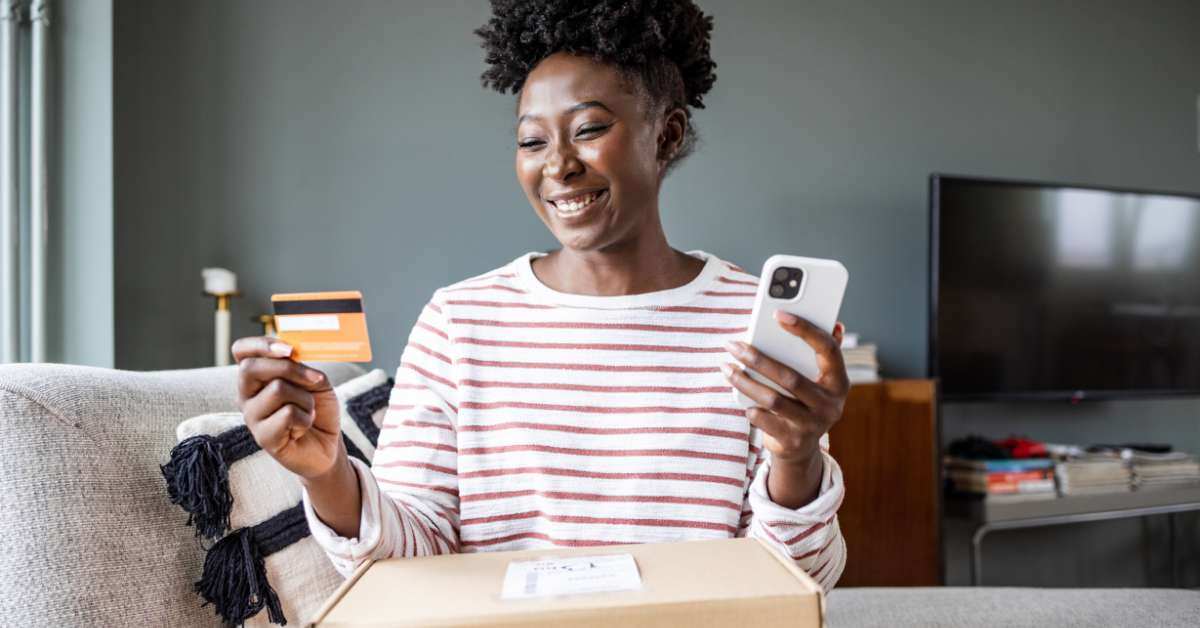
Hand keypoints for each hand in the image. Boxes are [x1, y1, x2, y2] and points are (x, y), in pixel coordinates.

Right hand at [233, 336, 343, 479]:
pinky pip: (288, 414)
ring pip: (277, 389)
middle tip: (315, 380)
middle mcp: (247, 395)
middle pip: (251, 367)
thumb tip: (292, 354)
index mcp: (256, 377)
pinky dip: (306, 418)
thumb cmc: (318, 409)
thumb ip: (302, 366)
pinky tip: (302, 428)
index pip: (242, 350)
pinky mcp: (262, 437)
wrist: (327, 444)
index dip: (261, 344)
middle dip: (289, 368)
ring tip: (308, 412)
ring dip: (306, 399)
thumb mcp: (315, 381)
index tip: (289, 349)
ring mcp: (251, 416)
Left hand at [723, 312, 849, 506]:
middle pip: (791, 377)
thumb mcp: (819, 379)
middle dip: (758, 359)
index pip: (828, 349)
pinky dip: (750, 407)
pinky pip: (765, 421)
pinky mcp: (793, 441)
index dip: (805, 330)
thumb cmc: (805, 401)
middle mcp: (830, 405)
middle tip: (733, 345)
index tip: (777, 314)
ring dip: (745, 382)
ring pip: (773, 399)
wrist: (800, 448)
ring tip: (726, 367)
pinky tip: (738, 396)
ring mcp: (813, 425)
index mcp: (839, 382)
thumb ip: (822, 352)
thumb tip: (834, 322)